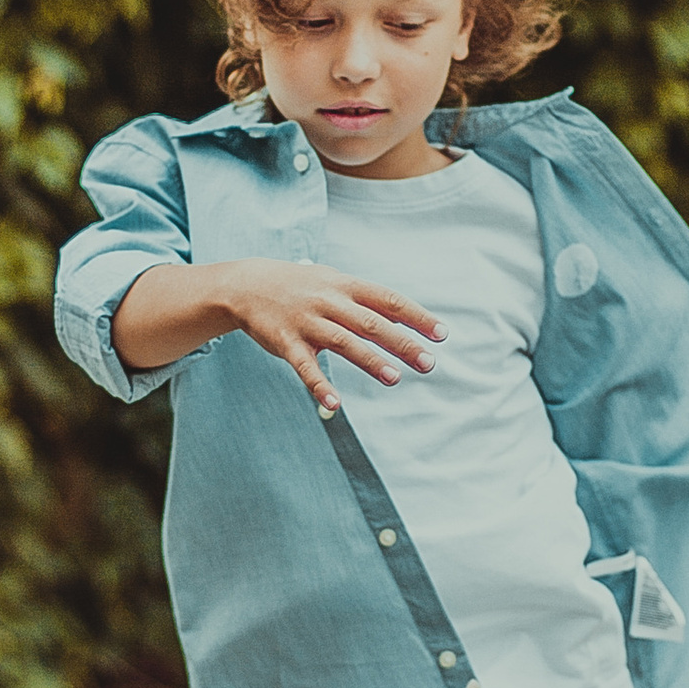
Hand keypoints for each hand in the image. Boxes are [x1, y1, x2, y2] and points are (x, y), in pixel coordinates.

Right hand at [112, 257, 443, 410]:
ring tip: (395, 378)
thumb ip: (366, 302)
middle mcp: (329, 301)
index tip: (442, 334)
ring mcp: (307, 321)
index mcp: (345, 286)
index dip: (417, 316)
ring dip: (370, 361)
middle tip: (429, 363)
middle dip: (402, 343)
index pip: (389, 300)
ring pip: (345, 342)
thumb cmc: (300, 286)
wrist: (246, 284)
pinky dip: (320, 385)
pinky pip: (305, 366)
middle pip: (372, 323)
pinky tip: (335, 404)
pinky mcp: (286, 341)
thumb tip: (405, 319)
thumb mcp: (333, 283)